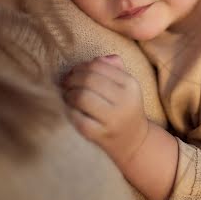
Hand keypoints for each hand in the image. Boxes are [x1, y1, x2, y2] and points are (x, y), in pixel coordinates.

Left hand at [63, 55, 148, 169]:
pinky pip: (77, 117)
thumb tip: (96, 59)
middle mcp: (125, 101)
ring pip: (82, 97)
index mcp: (131, 84)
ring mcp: (113, 119)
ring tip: (67, 95)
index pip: (98, 65)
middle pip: (89, 79)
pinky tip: (71, 109)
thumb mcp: (126, 85)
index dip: (81, 66)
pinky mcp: (100, 135)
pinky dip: (70, 110)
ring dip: (69, 93)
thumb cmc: (124, 107)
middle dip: (72, 78)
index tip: (74, 72)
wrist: (134, 140)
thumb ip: (113, 67)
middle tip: (66, 83)